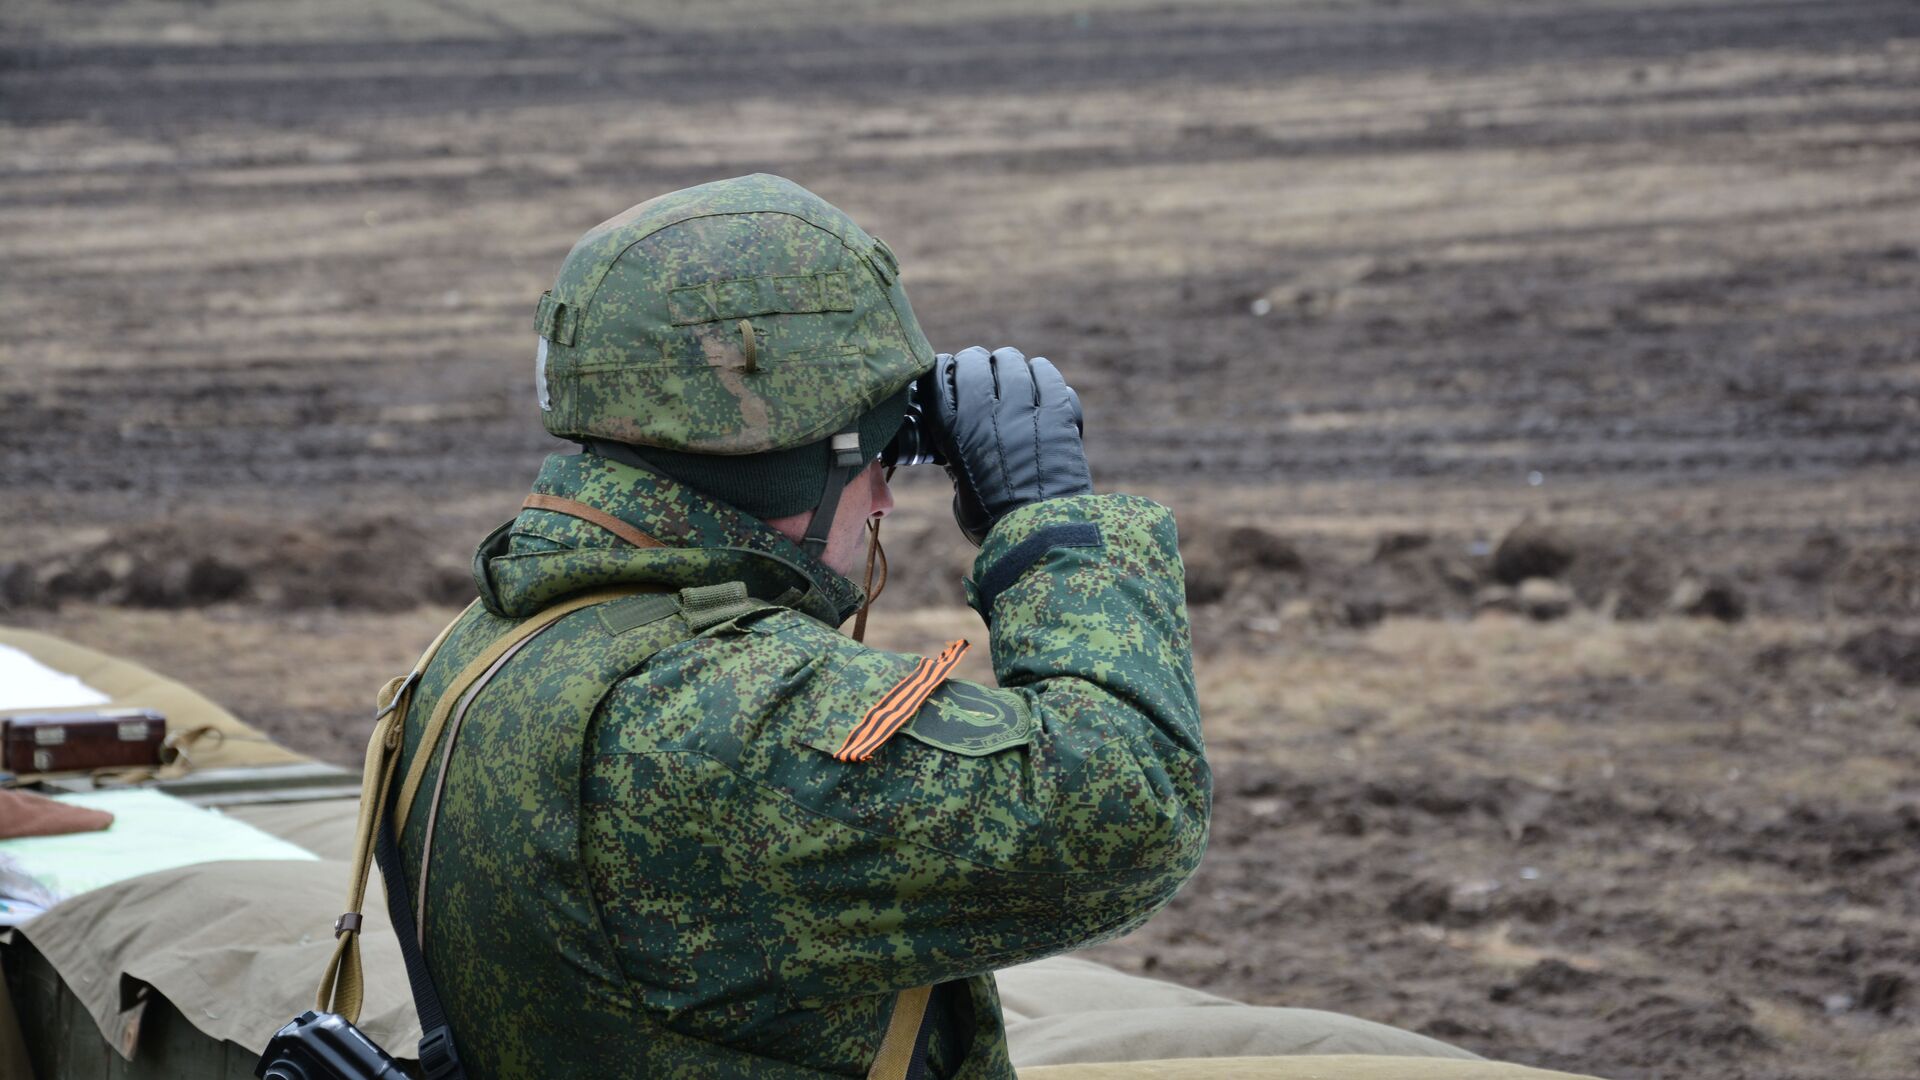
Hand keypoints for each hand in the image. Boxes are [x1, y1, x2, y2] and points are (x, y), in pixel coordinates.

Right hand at [923, 346, 1091, 544]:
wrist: (1040, 537)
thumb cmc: (995, 521)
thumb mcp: (960, 487)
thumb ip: (958, 457)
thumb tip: (959, 444)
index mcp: (952, 430)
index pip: (938, 376)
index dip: (944, 371)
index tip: (949, 376)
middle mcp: (983, 412)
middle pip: (974, 361)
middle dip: (976, 364)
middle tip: (982, 374)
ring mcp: (1022, 410)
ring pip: (1011, 361)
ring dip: (1009, 365)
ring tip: (1012, 376)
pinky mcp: (1057, 414)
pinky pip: (1048, 375)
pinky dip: (1042, 373)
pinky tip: (1039, 379)